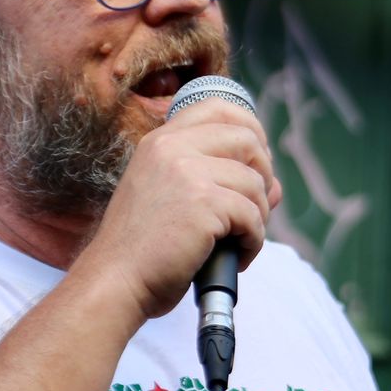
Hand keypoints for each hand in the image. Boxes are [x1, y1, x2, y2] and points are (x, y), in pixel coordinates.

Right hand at [77, 98, 280, 322]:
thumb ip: (216, 180)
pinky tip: (238, 255)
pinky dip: (254, 240)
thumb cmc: (142, 250)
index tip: (255, 162)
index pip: (218, 108)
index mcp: (160, 141)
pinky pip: (253, 215)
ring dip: (259, 216)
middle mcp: (172, 148)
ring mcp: (187, 173)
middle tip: (254, 208)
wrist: (115, 281)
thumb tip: (275, 186)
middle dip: (263, 175)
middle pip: (247, 140)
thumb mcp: (171, 199)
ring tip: (240, 240)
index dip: (250, 129)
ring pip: (255, 182)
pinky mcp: (203, 204)